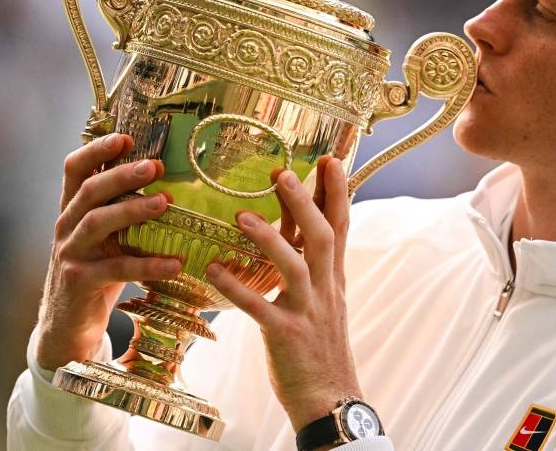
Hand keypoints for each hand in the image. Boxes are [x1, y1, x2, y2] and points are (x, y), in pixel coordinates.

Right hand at [35, 133, 181, 371]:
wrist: (68, 327)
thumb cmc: (96, 273)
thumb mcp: (107, 238)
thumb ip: (122, 212)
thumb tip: (170, 184)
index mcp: (72, 210)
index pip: (75, 169)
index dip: (96, 149)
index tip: (125, 138)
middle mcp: (66, 226)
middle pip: (90, 191)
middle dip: (121, 175)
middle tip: (154, 166)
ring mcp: (70, 254)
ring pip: (97, 223)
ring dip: (132, 210)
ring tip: (164, 204)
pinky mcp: (79, 282)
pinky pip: (115, 269)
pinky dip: (147, 265)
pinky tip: (174, 263)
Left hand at [206, 156, 359, 430]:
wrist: (330, 397)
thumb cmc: (320, 344)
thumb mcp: (324, 297)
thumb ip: (311, 262)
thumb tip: (298, 225)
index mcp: (334, 277)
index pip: (341, 226)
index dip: (337, 192)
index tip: (330, 159)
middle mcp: (325, 289)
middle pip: (322, 236)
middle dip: (305, 203)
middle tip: (284, 172)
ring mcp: (307, 311)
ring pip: (294, 267)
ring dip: (270, 239)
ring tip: (242, 216)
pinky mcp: (285, 335)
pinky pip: (259, 308)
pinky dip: (237, 288)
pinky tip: (214, 270)